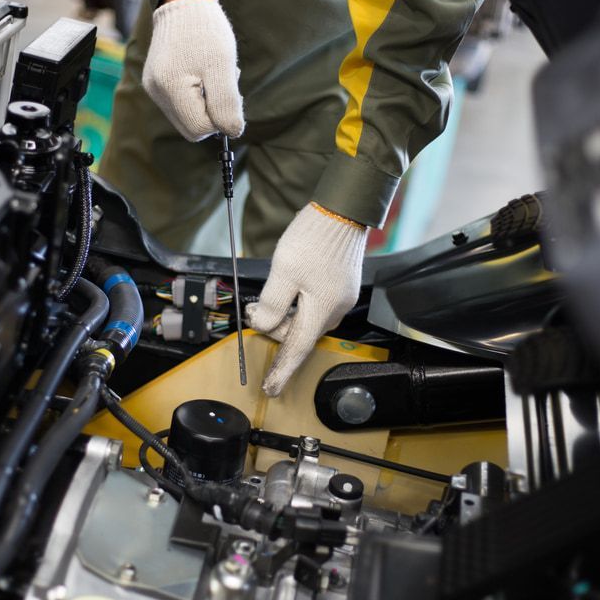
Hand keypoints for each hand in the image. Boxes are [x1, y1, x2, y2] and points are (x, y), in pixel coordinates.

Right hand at [142, 0, 243, 141]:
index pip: (199, 129)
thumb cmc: (206, 31)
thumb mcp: (223, 67)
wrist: (184, 3)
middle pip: (191, 128)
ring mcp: (154, 89)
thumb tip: (232, 132)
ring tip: (213, 74)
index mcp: (171, 89)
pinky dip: (197, 95)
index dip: (220, 118)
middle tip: (223, 83)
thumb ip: (227, 103)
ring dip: (207, 102)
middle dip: (213, 111)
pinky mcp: (156, 84)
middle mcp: (157, 93)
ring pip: (187, 117)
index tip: (230, 94)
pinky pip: (181, 104)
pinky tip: (202, 73)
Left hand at [248, 203, 368, 396]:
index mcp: (322, 311)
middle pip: (299, 334)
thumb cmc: (313, 238)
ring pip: (306, 320)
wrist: (342, 211)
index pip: (297, 350)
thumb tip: (264, 325)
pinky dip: (297, 304)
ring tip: (272, 293)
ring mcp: (341, 299)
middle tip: (256, 307)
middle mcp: (335, 310)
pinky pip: (315, 307)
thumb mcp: (283, 272)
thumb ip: (272, 304)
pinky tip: (289, 287)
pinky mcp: (341, 288)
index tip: (270, 389)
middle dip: (275, 327)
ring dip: (285, 314)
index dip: (281, 370)